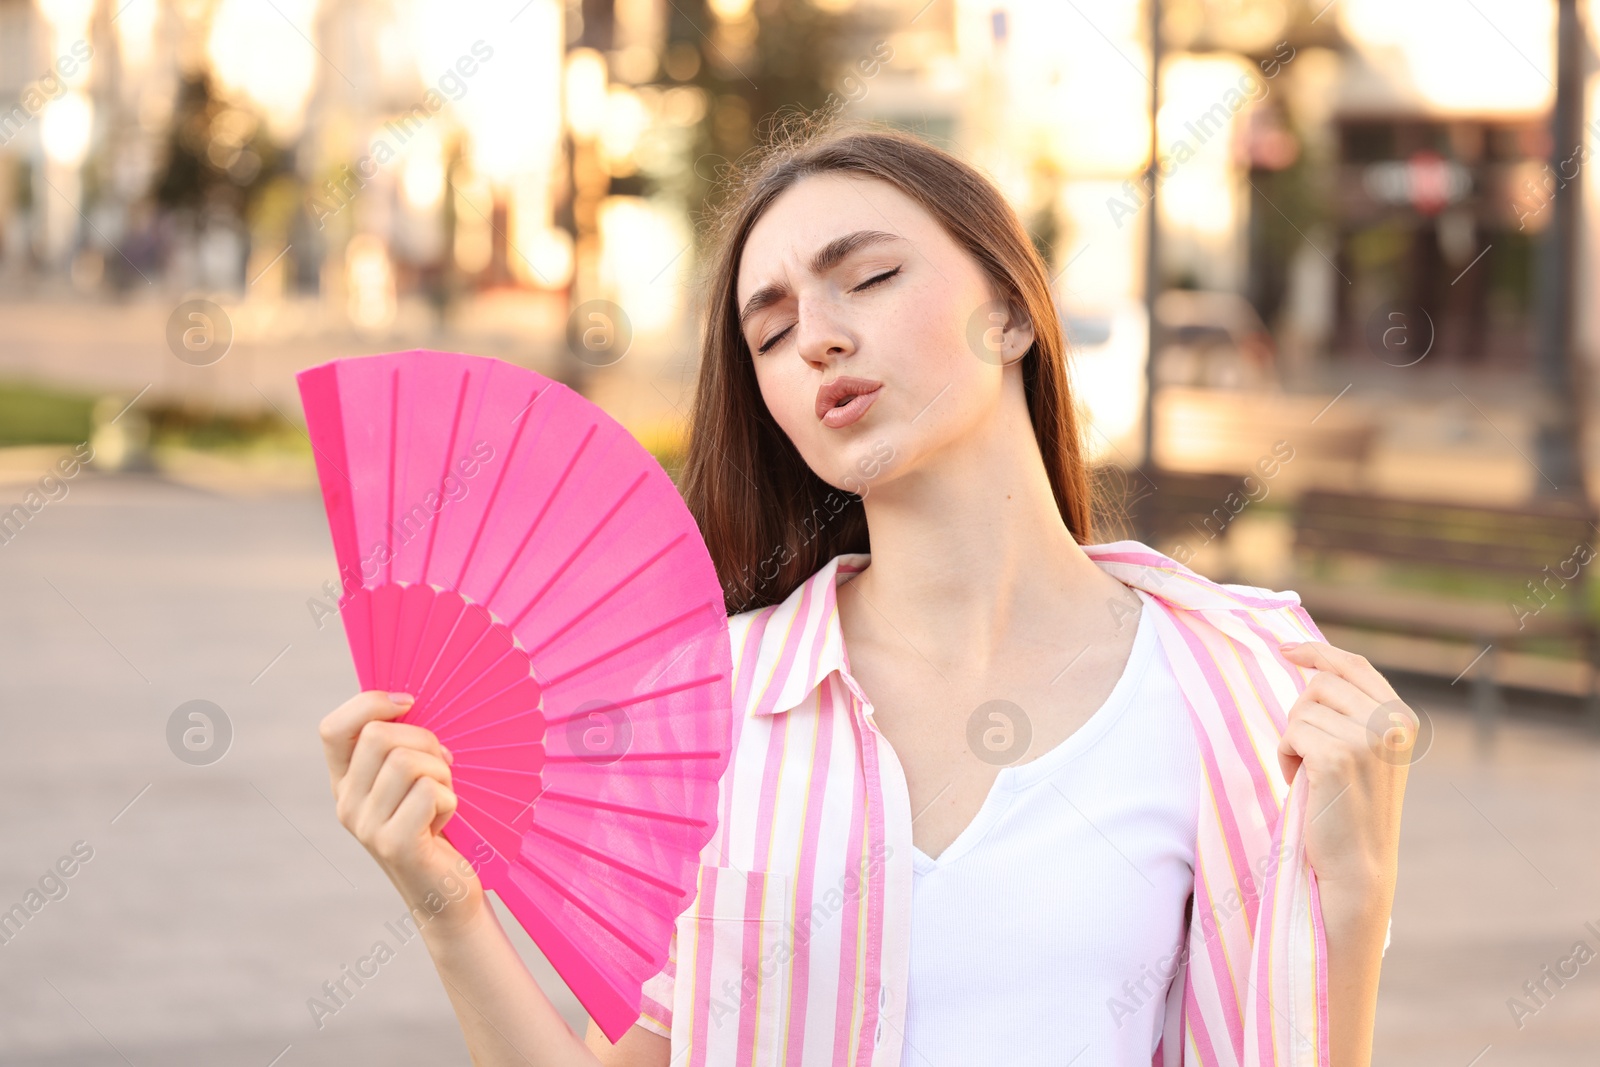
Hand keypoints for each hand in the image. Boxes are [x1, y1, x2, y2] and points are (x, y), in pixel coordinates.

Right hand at [319, 690, 484, 933]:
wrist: (447, 893)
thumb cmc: (436, 825)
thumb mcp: (411, 780)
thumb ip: (400, 746)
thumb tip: (408, 700)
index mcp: (346, 782)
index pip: (333, 728)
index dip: (369, 703)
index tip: (409, 703)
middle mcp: (346, 803)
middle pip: (378, 735)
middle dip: (424, 740)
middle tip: (441, 767)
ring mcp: (366, 826)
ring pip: (407, 760)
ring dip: (441, 773)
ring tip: (442, 798)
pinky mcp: (394, 843)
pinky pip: (429, 791)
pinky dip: (450, 800)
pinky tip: (444, 822)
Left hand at [1276, 641, 1412, 901]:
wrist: (1359, 864)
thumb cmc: (1351, 806)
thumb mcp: (1366, 749)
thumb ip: (1353, 712)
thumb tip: (1312, 669)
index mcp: (1402, 717)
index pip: (1354, 665)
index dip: (1317, 652)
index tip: (1286, 649)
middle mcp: (1392, 723)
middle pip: (1319, 684)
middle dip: (1301, 715)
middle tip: (1310, 755)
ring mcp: (1367, 738)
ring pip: (1301, 710)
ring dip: (1293, 740)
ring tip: (1311, 776)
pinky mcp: (1337, 756)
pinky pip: (1290, 734)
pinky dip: (1286, 756)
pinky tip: (1303, 784)